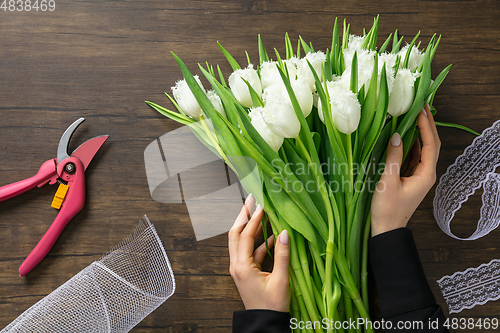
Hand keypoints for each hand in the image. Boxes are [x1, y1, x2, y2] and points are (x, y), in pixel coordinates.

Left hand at [228, 195, 290, 311]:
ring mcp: (240, 268)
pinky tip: (270, 234)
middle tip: (251, 199)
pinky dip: (258, 241)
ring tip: (260, 212)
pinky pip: (250, 251)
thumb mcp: (281, 280)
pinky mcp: (246, 272)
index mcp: (242, 266)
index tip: (261, 204)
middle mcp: (236, 265)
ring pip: (241, 241)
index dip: (253, 218)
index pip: (245, 235)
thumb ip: (283, 254)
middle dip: (243, 215)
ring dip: (250, 226)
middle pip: (236, 234)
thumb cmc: (272, 306)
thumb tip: (285, 232)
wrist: (265, 324)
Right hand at [371, 104, 440, 235]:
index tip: (420, 108)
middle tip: (421, 105)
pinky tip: (404, 134)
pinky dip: (411, 143)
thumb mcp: (387, 181)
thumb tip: (395, 135)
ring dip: (420, 132)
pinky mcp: (410, 178)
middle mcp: (426, 173)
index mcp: (426, 174)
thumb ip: (393, 157)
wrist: (386, 229)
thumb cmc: (387, 208)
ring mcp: (419, 175)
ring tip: (414, 114)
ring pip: (423, 149)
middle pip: (431, 144)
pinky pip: (414, 156)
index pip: (430, 144)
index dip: (426, 125)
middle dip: (427, 124)